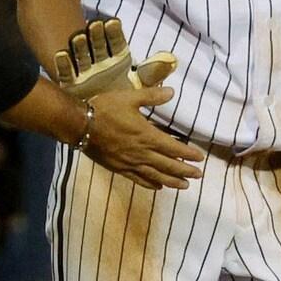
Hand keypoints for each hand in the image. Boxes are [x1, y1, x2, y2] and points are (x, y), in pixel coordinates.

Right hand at [53, 17, 177, 99]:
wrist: (90, 120)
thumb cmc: (113, 106)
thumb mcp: (133, 95)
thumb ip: (152, 86)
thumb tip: (173, 70)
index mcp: (115, 64)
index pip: (116, 44)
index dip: (114, 32)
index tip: (112, 21)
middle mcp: (99, 65)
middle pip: (98, 46)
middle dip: (97, 35)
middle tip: (96, 23)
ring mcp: (83, 73)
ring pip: (81, 56)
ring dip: (80, 46)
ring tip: (79, 36)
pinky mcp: (70, 83)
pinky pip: (65, 73)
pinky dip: (63, 64)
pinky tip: (60, 54)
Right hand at [86, 87, 205, 191]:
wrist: (80, 125)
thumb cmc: (105, 109)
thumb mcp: (130, 98)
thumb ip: (152, 96)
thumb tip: (172, 92)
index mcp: (147, 136)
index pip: (173, 148)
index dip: (188, 154)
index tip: (200, 158)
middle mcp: (141, 153)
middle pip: (168, 165)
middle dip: (185, 171)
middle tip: (198, 175)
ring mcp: (130, 163)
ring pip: (156, 176)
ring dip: (172, 181)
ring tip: (184, 186)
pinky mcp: (119, 168)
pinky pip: (138, 179)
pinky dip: (150, 184)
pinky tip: (158, 187)